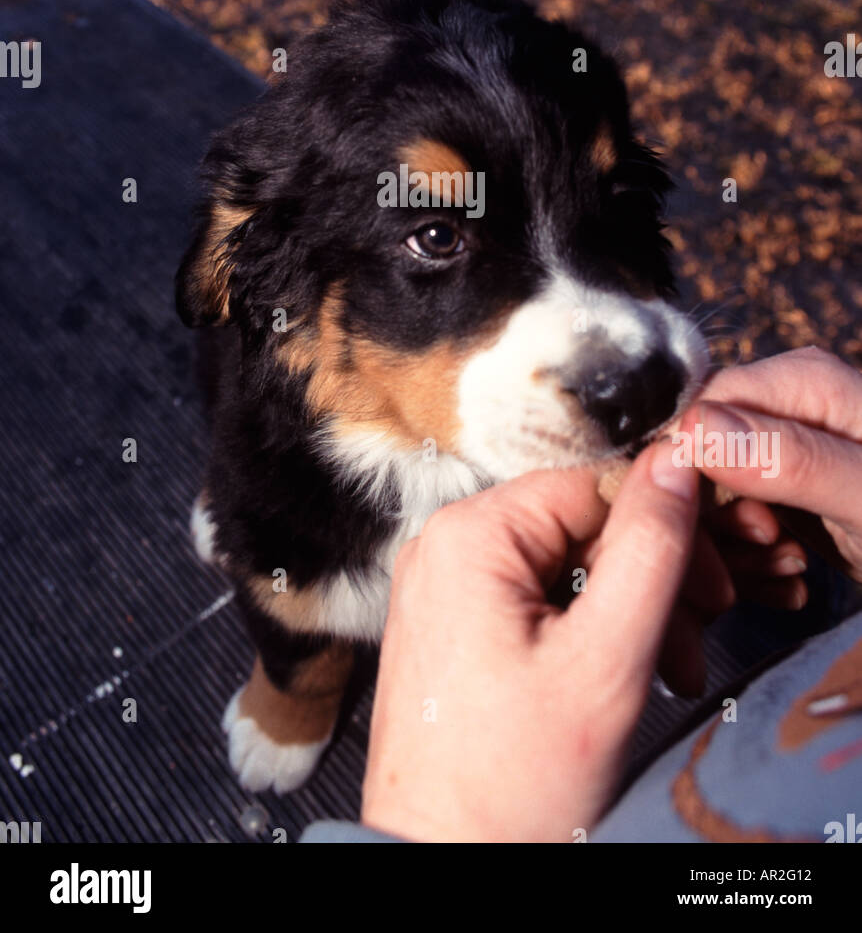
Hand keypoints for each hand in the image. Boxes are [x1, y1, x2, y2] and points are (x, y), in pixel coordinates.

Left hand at [362, 449, 700, 843]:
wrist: (443, 865)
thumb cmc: (506, 786)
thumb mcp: (605, 660)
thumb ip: (649, 550)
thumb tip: (676, 463)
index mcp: (469, 535)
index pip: (594, 486)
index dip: (664, 532)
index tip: (709, 586)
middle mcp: (444, 547)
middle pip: (581, 527)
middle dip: (649, 583)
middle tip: (693, 641)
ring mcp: (443, 588)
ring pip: (566, 567)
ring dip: (626, 614)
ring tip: (665, 672)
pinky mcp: (452, 627)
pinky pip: (536, 601)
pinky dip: (587, 633)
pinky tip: (618, 677)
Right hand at [674, 346, 861, 582]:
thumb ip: (792, 459)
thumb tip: (697, 427)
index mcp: (804, 379)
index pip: (698, 409)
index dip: (695, 472)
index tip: (737, 529)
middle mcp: (786, 400)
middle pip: (698, 450)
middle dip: (719, 515)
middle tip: (771, 552)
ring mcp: (785, 443)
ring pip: (710, 491)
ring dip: (737, 544)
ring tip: (787, 570)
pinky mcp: (786, 484)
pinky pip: (736, 514)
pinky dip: (752, 554)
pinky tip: (788, 577)